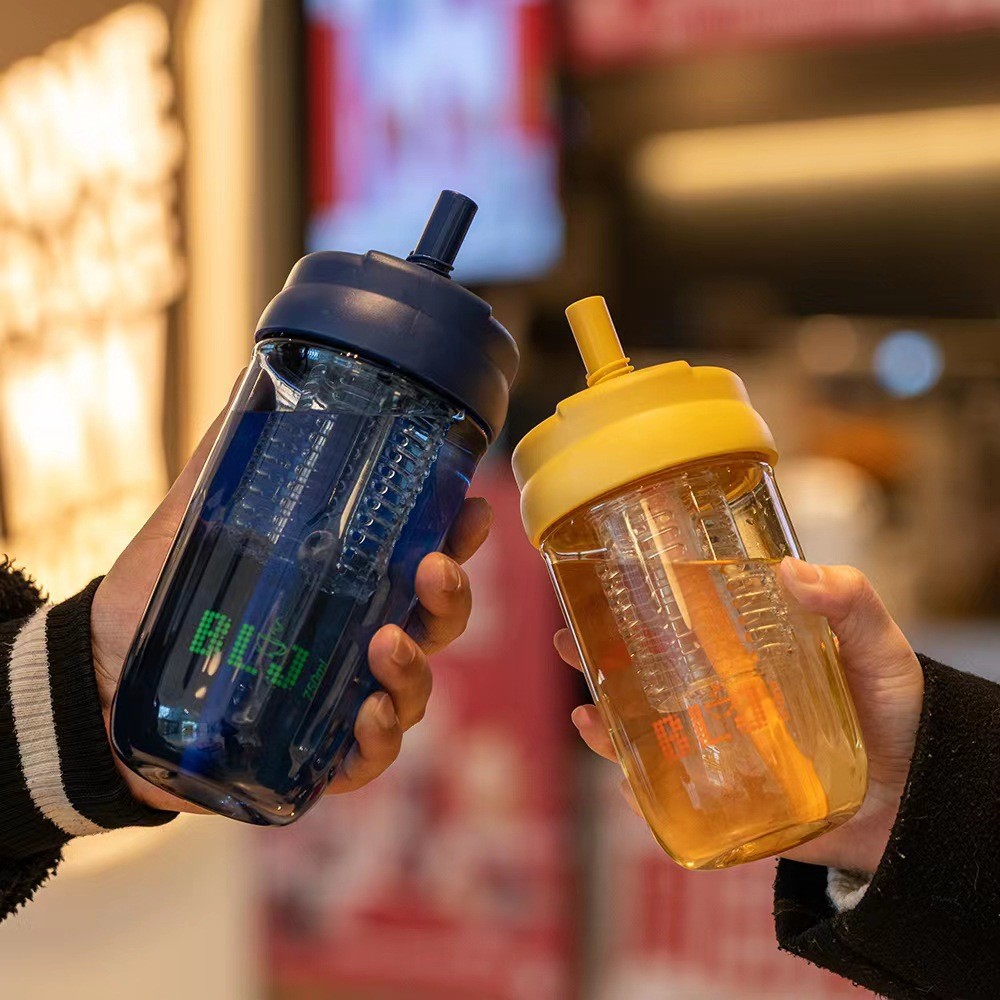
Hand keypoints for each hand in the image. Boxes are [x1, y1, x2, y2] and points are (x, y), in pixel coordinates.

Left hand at [91, 380, 490, 813]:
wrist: (100, 677)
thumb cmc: (161, 596)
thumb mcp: (197, 519)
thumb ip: (230, 460)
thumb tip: (255, 383)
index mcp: (347, 582)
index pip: (421, 555)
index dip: (456, 536)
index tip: (469, 510)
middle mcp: (357, 638)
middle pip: (436, 623)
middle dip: (449, 597)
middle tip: (432, 569)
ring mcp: (340, 698)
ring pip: (414, 688)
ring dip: (416, 668)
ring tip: (388, 643)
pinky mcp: (311, 754)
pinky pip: (367, 757)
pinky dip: (379, 739)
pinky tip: (369, 715)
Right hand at [558, 558, 923, 874]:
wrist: (922, 803)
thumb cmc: (900, 714)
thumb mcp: (879, 647)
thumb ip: (849, 602)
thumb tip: (791, 569)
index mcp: (748, 657)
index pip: (681, 625)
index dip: (636, 606)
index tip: (598, 585)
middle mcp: (724, 701)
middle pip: (646, 677)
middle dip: (599, 662)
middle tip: (569, 642)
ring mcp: (722, 752)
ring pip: (647, 735)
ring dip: (607, 726)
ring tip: (587, 715)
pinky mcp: (729, 802)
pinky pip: (674, 799)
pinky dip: (641, 793)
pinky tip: (625, 781)